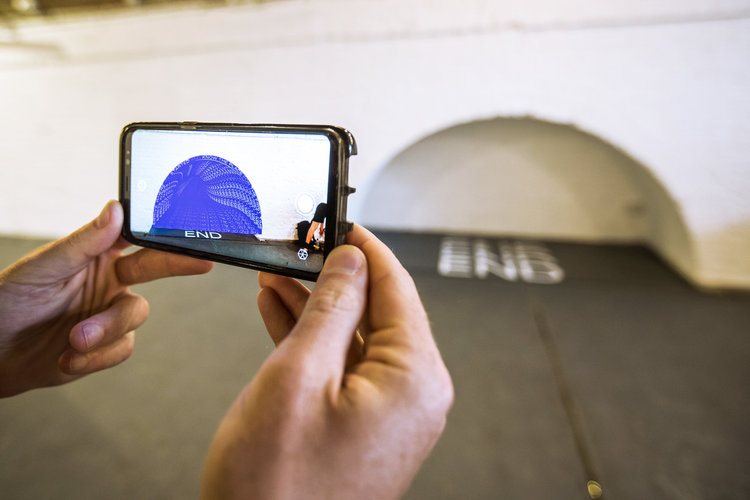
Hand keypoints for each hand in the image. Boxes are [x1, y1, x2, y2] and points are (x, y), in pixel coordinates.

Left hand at [0, 200, 212, 396]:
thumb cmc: (7, 302)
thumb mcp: (43, 267)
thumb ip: (83, 242)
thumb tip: (115, 210)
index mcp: (95, 255)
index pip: (137, 237)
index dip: (165, 233)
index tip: (190, 230)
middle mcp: (108, 281)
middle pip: (155, 268)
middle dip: (178, 265)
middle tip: (202, 263)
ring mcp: (108, 314)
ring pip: (135, 316)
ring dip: (106, 330)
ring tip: (74, 341)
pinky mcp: (104, 347)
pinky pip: (122, 349)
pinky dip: (96, 357)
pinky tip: (68, 359)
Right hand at [201, 225, 452, 498]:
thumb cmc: (278, 491)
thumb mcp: (298, 375)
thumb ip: (330, 308)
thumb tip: (349, 262)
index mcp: (414, 378)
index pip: (396, 287)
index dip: (362, 247)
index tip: (337, 220)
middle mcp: (414, 396)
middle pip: (377, 310)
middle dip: (332, 276)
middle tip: (296, 247)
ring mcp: (391, 415)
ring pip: (356, 337)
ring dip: (318, 305)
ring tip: (278, 275)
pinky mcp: (366, 428)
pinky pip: (345, 368)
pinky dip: (316, 341)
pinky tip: (283, 314)